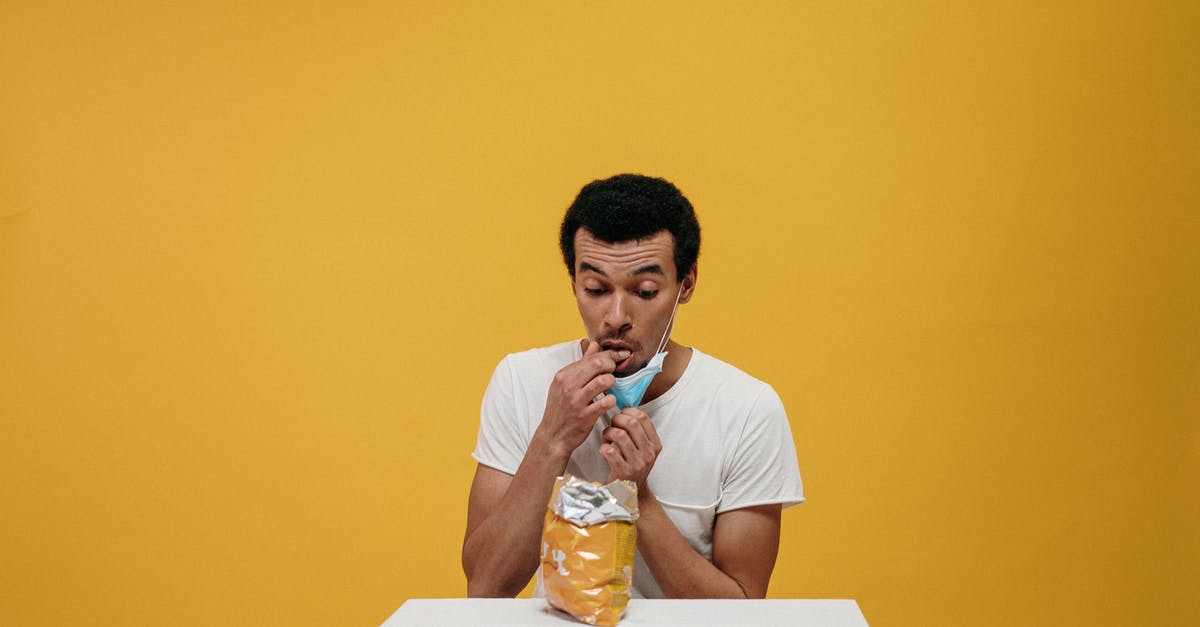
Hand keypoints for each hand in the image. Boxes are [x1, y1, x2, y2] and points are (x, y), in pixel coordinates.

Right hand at [535, 340, 629, 458]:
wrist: (553, 436)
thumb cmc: (561, 409)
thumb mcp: (564, 384)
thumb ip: (581, 364)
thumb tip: (595, 345)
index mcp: (563, 375)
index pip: (591, 357)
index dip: (609, 355)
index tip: (619, 356)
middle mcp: (568, 386)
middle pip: (598, 364)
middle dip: (611, 365)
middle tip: (614, 372)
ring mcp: (576, 401)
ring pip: (603, 381)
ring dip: (612, 382)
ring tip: (610, 386)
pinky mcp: (585, 416)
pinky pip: (606, 402)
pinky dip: (612, 400)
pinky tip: (609, 401)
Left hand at [601, 408, 662, 487]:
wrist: (630, 494)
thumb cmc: (633, 467)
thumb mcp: (642, 450)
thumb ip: (638, 432)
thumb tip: (624, 410)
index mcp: (655, 445)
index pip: (643, 418)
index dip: (628, 412)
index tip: (620, 416)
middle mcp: (648, 454)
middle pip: (632, 424)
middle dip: (617, 420)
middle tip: (611, 425)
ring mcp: (637, 463)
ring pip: (620, 435)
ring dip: (608, 433)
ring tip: (606, 438)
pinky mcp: (624, 472)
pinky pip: (610, 451)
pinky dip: (603, 448)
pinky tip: (604, 450)